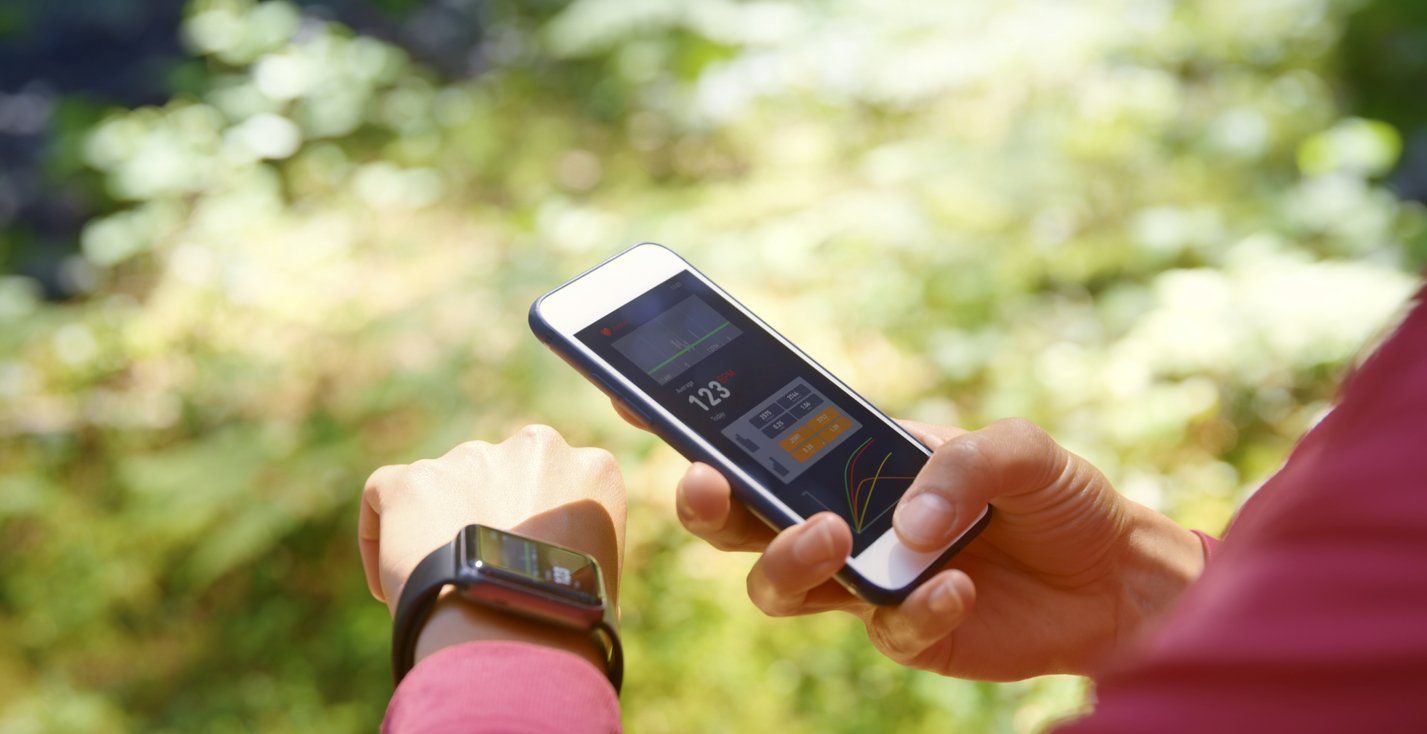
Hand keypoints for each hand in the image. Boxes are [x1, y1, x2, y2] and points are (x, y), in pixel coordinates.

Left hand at [360, 425, 626, 668]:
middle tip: (476, 570)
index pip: (557, 483)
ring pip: (443, 484)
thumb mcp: (591, 569)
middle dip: (484, 512)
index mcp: (592, 469)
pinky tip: (389, 588)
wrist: (514, 633)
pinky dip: (380, 536)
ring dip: (436, 523)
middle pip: (499, 475)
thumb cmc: (564, 623)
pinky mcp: (414, 477)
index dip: (534, 524)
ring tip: (437, 588)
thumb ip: (569, 542)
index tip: (522, 561)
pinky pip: (384, 493)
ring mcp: (472, 457)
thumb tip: (542, 563)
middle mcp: (536, 447)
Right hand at [616, 400, 1202, 680]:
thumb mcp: (1019, 450)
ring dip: (789, 558)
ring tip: (835, 536)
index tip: (628, 385)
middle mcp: (841, 514)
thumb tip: (898, 523)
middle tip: (710, 483)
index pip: (757, 431)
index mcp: (851, 455)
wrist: (1116, 577)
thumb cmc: (1057, 496)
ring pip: (776, 581)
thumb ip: (962, 464)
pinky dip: (914, 608)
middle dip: (706, 500)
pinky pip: (878, 625)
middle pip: (737, 517)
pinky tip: (957, 584)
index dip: (689, 412)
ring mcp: (863, 577)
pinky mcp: (900, 629)